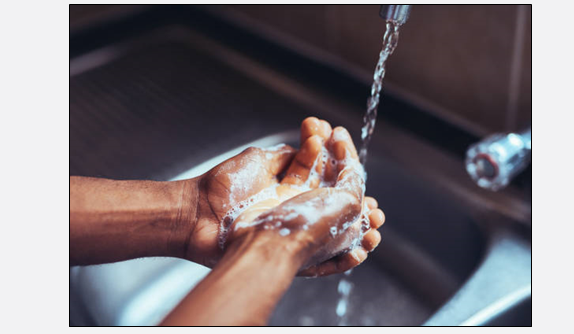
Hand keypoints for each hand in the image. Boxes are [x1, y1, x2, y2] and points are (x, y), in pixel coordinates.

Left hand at [188, 117, 384, 274]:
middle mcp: (293, 206)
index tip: (344, 144)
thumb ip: (286, 155)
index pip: (323, 172)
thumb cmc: (221, 187)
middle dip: (358, 200)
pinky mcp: (288, 252)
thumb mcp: (258, 159)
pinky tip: (361, 247)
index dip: (338, 160)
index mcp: (288, 184)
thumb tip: (311, 147)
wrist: (196, 214)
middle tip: (373, 200)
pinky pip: (323, 258)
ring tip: (376, 219)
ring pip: (335, 230)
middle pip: (335, 202)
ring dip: (358, 226)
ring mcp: (291, 229)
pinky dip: (344, 255)